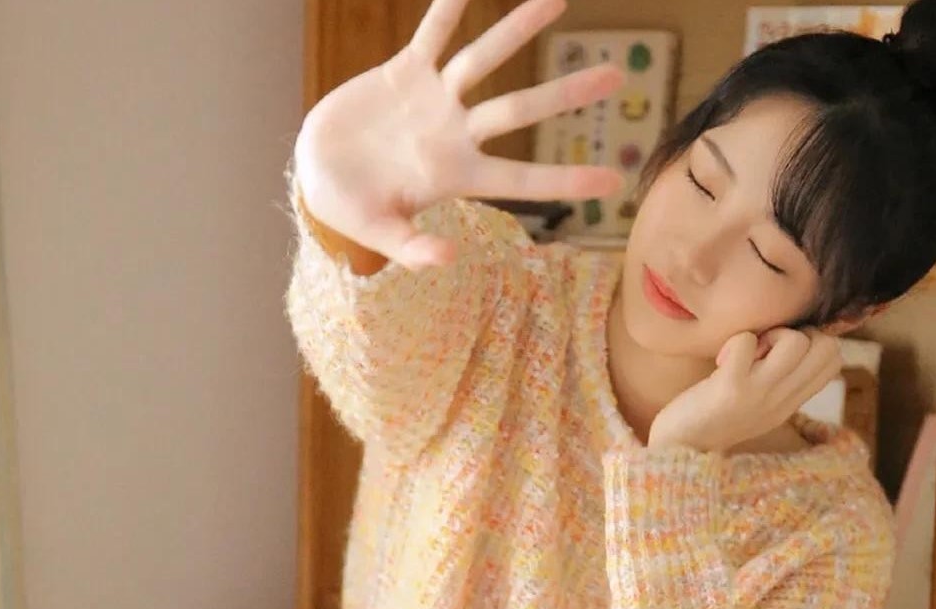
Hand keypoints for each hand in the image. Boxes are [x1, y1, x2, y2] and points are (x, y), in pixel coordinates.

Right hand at [294, 0, 624, 269]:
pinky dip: (448, 9)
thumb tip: (448, 257)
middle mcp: (456, 133)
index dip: (564, 181)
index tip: (613, 183)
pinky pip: (431, 35)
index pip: (521, 178)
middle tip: (617, 76)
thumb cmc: (352, 209)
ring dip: (518, 29)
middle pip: (519, 108)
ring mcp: (434, 99)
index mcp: (457, 175)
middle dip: (566, 94)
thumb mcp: (378, 233)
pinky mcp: (405, 73)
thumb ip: (411, 248)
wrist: (318, 171)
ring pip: (483, 60)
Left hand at [646, 328, 843, 452]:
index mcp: (792, 401)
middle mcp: (783, 399)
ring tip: (745, 354)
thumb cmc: (715, 416)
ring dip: (768, 334)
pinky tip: (721, 362)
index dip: (813, 341)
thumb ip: (781, 379)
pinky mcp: (730, 387)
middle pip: (825, 346)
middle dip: (796, 332)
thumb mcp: (760, 404)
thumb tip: (796, 339)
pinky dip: (734, 342)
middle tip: (764, 349)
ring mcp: (759, 393)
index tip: (779, 350)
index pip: (834, 360)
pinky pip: (745, 342)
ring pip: (795, 341)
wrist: (680, 448)